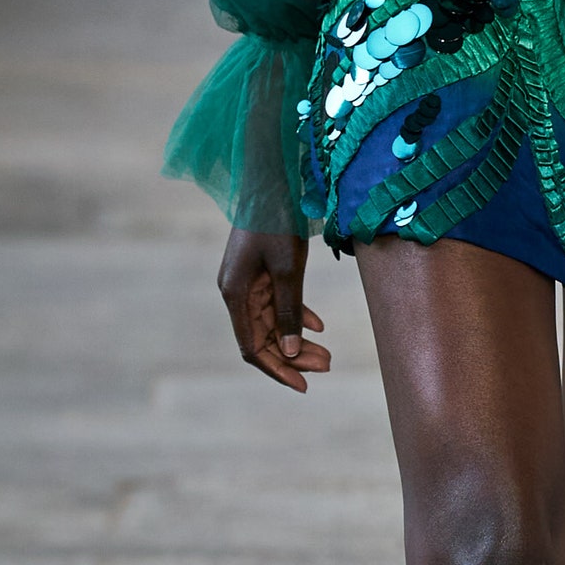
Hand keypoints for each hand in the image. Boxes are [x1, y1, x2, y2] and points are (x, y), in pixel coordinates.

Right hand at [217, 229, 329, 391]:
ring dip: (298, 339)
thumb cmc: (278, 222)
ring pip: (273, 323)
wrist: (271, 179)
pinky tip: (319, 326)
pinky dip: (296, 316)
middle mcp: (237, 293)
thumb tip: (291, 352)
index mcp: (236, 295)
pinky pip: (276, 304)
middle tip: (328, 366)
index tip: (304, 385)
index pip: (253, 347)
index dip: (277, 369)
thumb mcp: (288, 269)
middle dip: (294, 357)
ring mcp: (247, 282)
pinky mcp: (260, 272)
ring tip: (327, 354)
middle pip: (264, 338)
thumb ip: (289, 311)